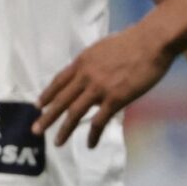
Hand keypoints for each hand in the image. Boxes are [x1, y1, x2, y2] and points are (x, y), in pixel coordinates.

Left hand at [36, 19, 172, 148]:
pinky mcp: (115, 99)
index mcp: (82, 62)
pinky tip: (90, 144)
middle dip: (47, 117)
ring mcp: (99, 88)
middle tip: (35, 130)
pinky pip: (100, 121)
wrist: (151, 41)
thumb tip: (89, 76)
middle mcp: (85, 76)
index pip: (59, 81)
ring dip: (64, 130)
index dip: (48, 94)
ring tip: (57, 143)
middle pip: (61, 100)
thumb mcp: (102, 49)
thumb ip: (92, 64)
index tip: (38, 105)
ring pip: (75, 113)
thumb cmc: (132, 41)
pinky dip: (93, 134)